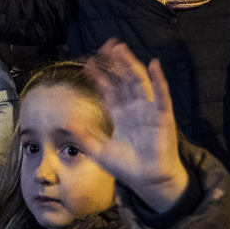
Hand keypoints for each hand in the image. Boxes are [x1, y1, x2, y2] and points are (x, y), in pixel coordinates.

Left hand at [81, 40, 188, 211]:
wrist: (148, 182)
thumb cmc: (127, 168)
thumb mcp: (99, 151)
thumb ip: (84, 137)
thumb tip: (66, 122)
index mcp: (120, 115)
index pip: (108, 90)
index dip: (99, 76)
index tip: (89, 64)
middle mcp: (134, 109)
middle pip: (123, 80)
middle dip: (114, 63)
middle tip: (105, 46)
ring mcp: (149, 111)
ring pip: (139, 82)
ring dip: (131, 64)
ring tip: (121, 49)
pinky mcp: (163, 116)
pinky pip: (161, 95)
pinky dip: (159, 80)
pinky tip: (154, 65)